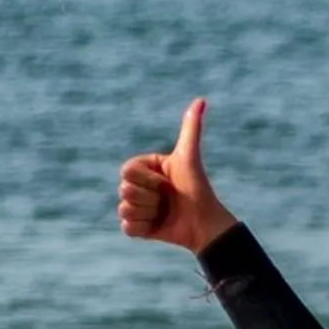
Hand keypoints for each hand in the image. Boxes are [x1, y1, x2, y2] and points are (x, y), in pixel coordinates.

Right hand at [117, 97, 234, 252]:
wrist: (204, 223)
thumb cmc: (197, 189)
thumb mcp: (189, 157)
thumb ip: (191, 129)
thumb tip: (201, 100)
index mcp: (145, 168)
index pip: (127, 171)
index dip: (149, 179)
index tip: (168, 181)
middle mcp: (138, 186)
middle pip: (124, 190)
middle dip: (150, 197)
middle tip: (168, 198)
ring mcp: (136, 206)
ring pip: (124, 209)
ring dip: (148, 212)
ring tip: (164, 212)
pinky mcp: (138, 228)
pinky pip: (127, 227)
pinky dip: (143, 227)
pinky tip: (158, 225)